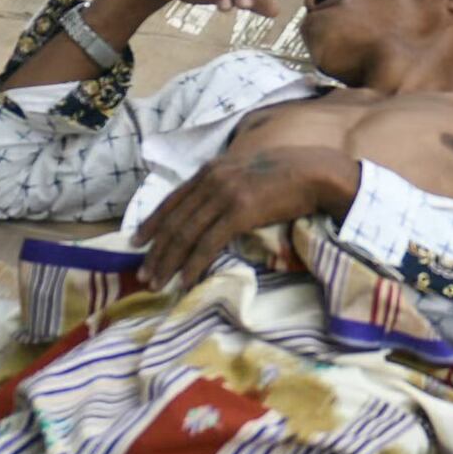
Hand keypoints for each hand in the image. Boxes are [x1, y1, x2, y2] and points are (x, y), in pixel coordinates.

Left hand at [135, 137, 361, 282]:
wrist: (315, 172)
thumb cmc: (287, 175)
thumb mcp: (246, 173)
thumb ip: (225, 185)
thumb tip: (211, 208)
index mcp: (210, 170)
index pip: (171, 200)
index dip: (152, 223)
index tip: (137, 243)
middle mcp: (211, 180)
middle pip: (174, 221)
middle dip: (156, 251)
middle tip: (144, 275)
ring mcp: (224, 195)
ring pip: (185, 235)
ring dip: (168, 262)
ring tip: (157, 283)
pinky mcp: (239, 212)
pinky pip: (208, 244)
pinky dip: (193, 265)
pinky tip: (184, 281)